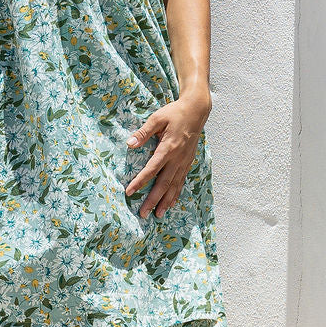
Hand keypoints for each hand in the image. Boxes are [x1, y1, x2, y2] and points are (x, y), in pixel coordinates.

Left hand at [124, 89, 210, 218]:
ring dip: (166, 202)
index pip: (152, 169)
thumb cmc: (174, 113)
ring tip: (158, 215)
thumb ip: (143, 132)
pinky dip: (175, 194)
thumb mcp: (157, 118)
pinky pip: (181, 182)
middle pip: (163, 184)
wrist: (196, 111)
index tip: (129, 192)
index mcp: (168, 148)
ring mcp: (184, 162)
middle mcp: (177, 159)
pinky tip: (171, 203)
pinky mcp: (188, 163)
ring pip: (174, 186)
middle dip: (153, 200)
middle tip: (143, 214)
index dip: (140, 181)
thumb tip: (129, 143)